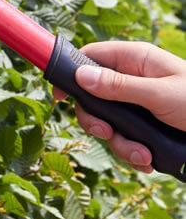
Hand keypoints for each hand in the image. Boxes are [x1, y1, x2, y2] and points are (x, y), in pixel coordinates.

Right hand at [53, 41, 185, 172]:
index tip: (59, 96)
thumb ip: (118, 87)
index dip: (72, 74)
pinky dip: (134, 154)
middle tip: (108, 135)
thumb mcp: (159, 95)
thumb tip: (81, 76)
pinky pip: (125, 141)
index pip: (91, 58)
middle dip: (99, 122)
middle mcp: (133, 81)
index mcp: (136, 61)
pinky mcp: (146, 128)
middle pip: (93, 98)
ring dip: (121, 145)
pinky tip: (149, 161)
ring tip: (144, 155)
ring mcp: (139, 106)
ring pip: (109, 125)